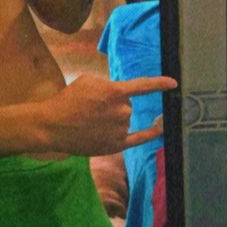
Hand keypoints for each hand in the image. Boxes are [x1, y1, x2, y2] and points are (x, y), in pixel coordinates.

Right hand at [42, 72, 177, 156]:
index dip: (160, 84)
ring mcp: (120, 130)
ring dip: (112, 120)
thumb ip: (108, 85)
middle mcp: (122, 111)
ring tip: (89, 122)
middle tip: (91, 109)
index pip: (143, 86)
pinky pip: (138, 138)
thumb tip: (119, 94)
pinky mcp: (115, 145)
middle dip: (114, 106)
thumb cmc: (67, 100)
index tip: (174, 84)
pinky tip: (159, 129)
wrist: (52, 125)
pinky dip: (151, 133)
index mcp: (115, 92)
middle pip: (127, 106)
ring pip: (124, 120)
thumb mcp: (87, 80)